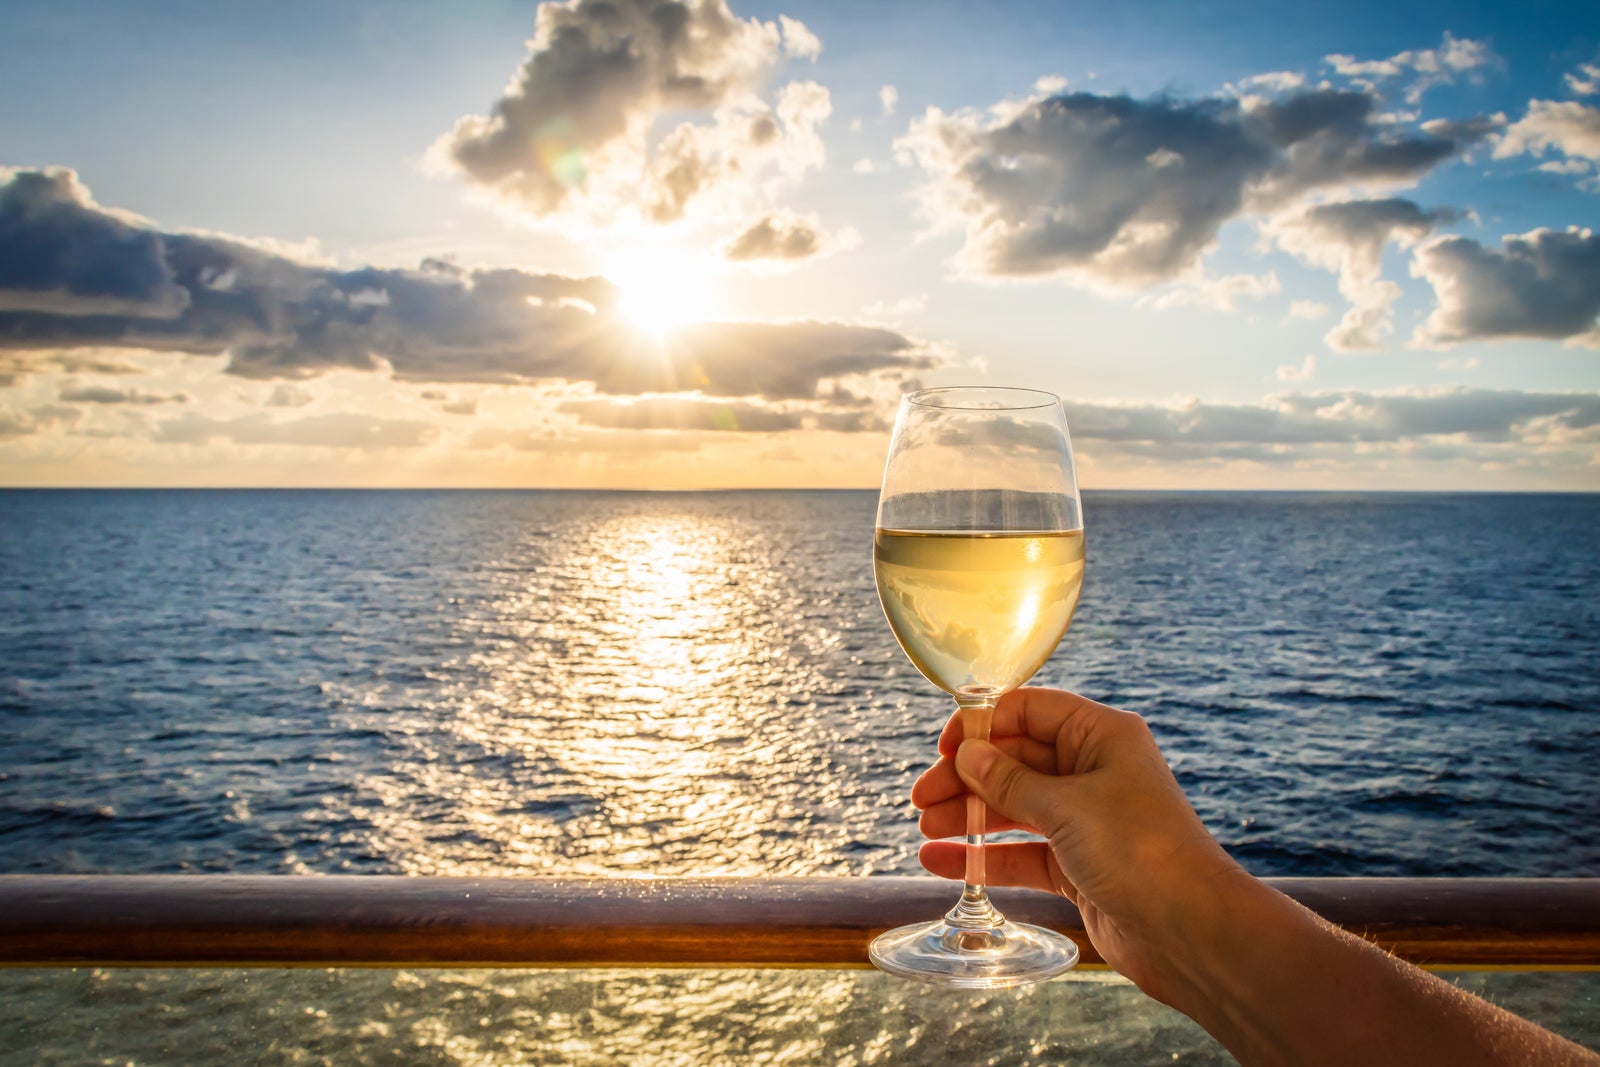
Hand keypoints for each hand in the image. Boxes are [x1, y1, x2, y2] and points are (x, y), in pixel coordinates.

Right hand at [911, 687, 1246, 1002]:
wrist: (1191, 932)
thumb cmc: (1141, 852)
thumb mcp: (1067, 806)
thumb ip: (1010, 781)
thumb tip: (967, 755)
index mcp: (1101, 737)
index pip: (1030, 712)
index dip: (984, 725)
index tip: (945, 748)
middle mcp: (1093, 772)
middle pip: (1015, 761)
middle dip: (967, 777)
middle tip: (923, 798)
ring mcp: (1085, 820)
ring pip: (1013, 807)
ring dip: (968, 815)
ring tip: (925, 827)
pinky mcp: (1077, 866)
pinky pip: (1019, 852)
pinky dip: (982, 855)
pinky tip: (940, 860)